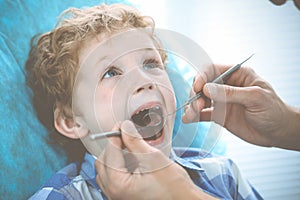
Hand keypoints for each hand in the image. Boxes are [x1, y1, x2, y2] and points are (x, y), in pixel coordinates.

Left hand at [95, 120, 217, 199]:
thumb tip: (125, 127)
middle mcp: (113, 193)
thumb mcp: (153, 158)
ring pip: (106, 170)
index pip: (109, 153)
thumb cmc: (173, 187)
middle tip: (126, 134)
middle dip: (113, 146)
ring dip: (115, 156)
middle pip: (103, 162)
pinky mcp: (123, 196)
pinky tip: (132, 159)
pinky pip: (113, 178)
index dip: (115, 135)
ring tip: (130, 147)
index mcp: (118, 185)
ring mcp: (117, 196)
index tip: (122, 125)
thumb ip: (134, 141)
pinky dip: (120, 165)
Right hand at [182, 64, 299, 150]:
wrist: (279, 132)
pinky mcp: (220, 115)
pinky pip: (204, 114)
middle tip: (197, 105)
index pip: (213, 70)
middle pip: (203, 85)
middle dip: (196, 94)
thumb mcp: (255, 98)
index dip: (202, 76)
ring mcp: (222, 101)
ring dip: (193, 106)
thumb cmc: (273, 111)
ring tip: (191, 114)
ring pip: (201, 99)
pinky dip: (195, 116)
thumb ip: (230, 93)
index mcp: (237, 75)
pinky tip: (188, 119)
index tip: (197, 87)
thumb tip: (207, 89)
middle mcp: (227, 86)